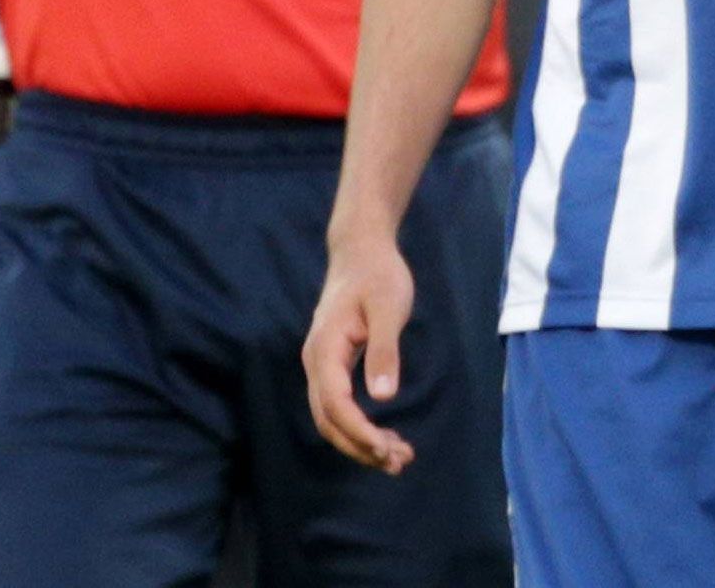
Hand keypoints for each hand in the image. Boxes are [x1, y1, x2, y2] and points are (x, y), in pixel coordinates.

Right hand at [302, 235, 417, 473]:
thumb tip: (383, 397)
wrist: (362, 250)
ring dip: (360, 442)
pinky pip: (339, 406)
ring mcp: (322, 365)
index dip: (358, 432)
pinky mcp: (333, 366)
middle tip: (398, 462)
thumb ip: (385, 351)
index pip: (334, 404)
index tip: (386, 451)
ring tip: (397, 458)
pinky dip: (360, 427)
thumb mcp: (389, 308)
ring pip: (332, 417)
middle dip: (359, 446)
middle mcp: (316, 362)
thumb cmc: (378, 275)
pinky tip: (385, 437)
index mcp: (325, 349)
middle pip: (328, 419)